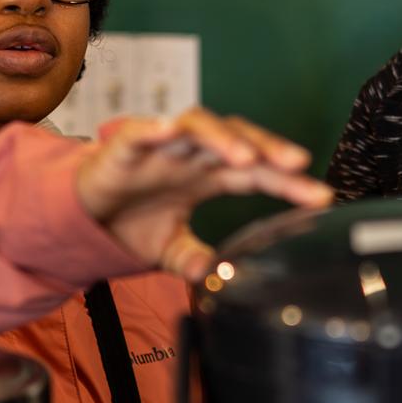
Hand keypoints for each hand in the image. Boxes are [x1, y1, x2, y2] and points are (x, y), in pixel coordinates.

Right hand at [76, 107, 332, 282]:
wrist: (80, 213)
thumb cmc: (129, 221)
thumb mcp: (168, 249)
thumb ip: (195, 259)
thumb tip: (217, 276)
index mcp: (208, 176)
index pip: (257, 174)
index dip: (289, 184)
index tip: (322, 197)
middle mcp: (191, 154)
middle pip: (238, 140)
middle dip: (268, 149)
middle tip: (298, 165)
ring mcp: (161, 145)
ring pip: (198, 126)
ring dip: (222, 138)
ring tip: (243, 158)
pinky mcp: (125, 143)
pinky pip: (143, 130)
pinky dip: (157, 129)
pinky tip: (173, 132)